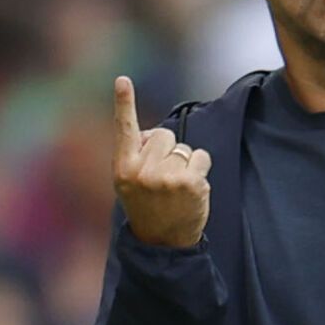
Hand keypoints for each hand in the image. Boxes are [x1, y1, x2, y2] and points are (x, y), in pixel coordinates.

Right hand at [112, 75, 210, 247]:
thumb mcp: (129, 183)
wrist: (163, 244)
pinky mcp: (190, 183)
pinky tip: (192, 189)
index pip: (124, 130)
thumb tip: (154, 134)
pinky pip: (201, 157)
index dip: (124, 103)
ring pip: (183, 147)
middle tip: (163, 179)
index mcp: (123, 168)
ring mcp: (166, 178)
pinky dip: (201, 169)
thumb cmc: (147, 207)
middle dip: (167, 151)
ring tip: (176, 188)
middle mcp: (142, 171)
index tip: (122, 80)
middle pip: (164, 135)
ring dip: (185, 163)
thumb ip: (136, 156)